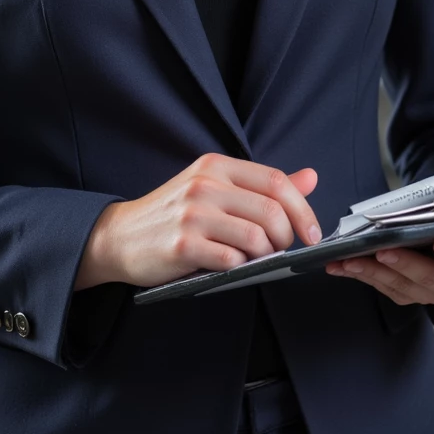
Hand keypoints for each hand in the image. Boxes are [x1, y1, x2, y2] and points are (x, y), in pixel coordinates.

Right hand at [75, 153, 319, 289]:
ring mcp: (192, 214)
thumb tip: (311, 177)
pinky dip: (240, 268)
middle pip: (272, 210)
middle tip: (281, 251)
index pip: (276, 181)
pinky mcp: (182, 245)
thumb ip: (263, 186)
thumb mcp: (215, 189)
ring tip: (255, 259)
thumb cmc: (173, 214)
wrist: (120, 236)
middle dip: (287, 238)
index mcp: (216, 166)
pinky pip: (231, 259)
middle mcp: (205, 184)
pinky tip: (231, 266)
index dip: (304, 209)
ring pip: (256, 237)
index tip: (313, 233)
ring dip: (265, 256)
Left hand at [323, 222, 433, 307]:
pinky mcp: (411, 294)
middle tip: (383, 252)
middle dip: (404, 265)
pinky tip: (343, 266)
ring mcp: (431, 293)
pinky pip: (386, 288)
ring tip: (349, 260)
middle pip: (430, 278)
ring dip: (373, 273)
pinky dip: (364, 277)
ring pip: (402, 286)